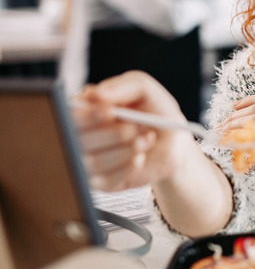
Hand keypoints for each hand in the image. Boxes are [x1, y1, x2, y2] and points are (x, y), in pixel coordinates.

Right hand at [73, 71, 198, 191]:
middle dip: (113, 134)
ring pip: (94, 162)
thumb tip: (96, 94)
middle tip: (134, 128)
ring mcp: (87, 160)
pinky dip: (128, 167)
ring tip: (146, 139)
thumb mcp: (143, 89)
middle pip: (77, 140)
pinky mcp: (100, 182)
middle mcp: (78, 135)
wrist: (173, 140)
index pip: (67, 115)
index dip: (86, 116)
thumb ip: (121, 87)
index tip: (110, 112)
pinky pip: (106, 180)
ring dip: (126, 150)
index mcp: (81, 110)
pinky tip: (140, 157)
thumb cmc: (152, 110)